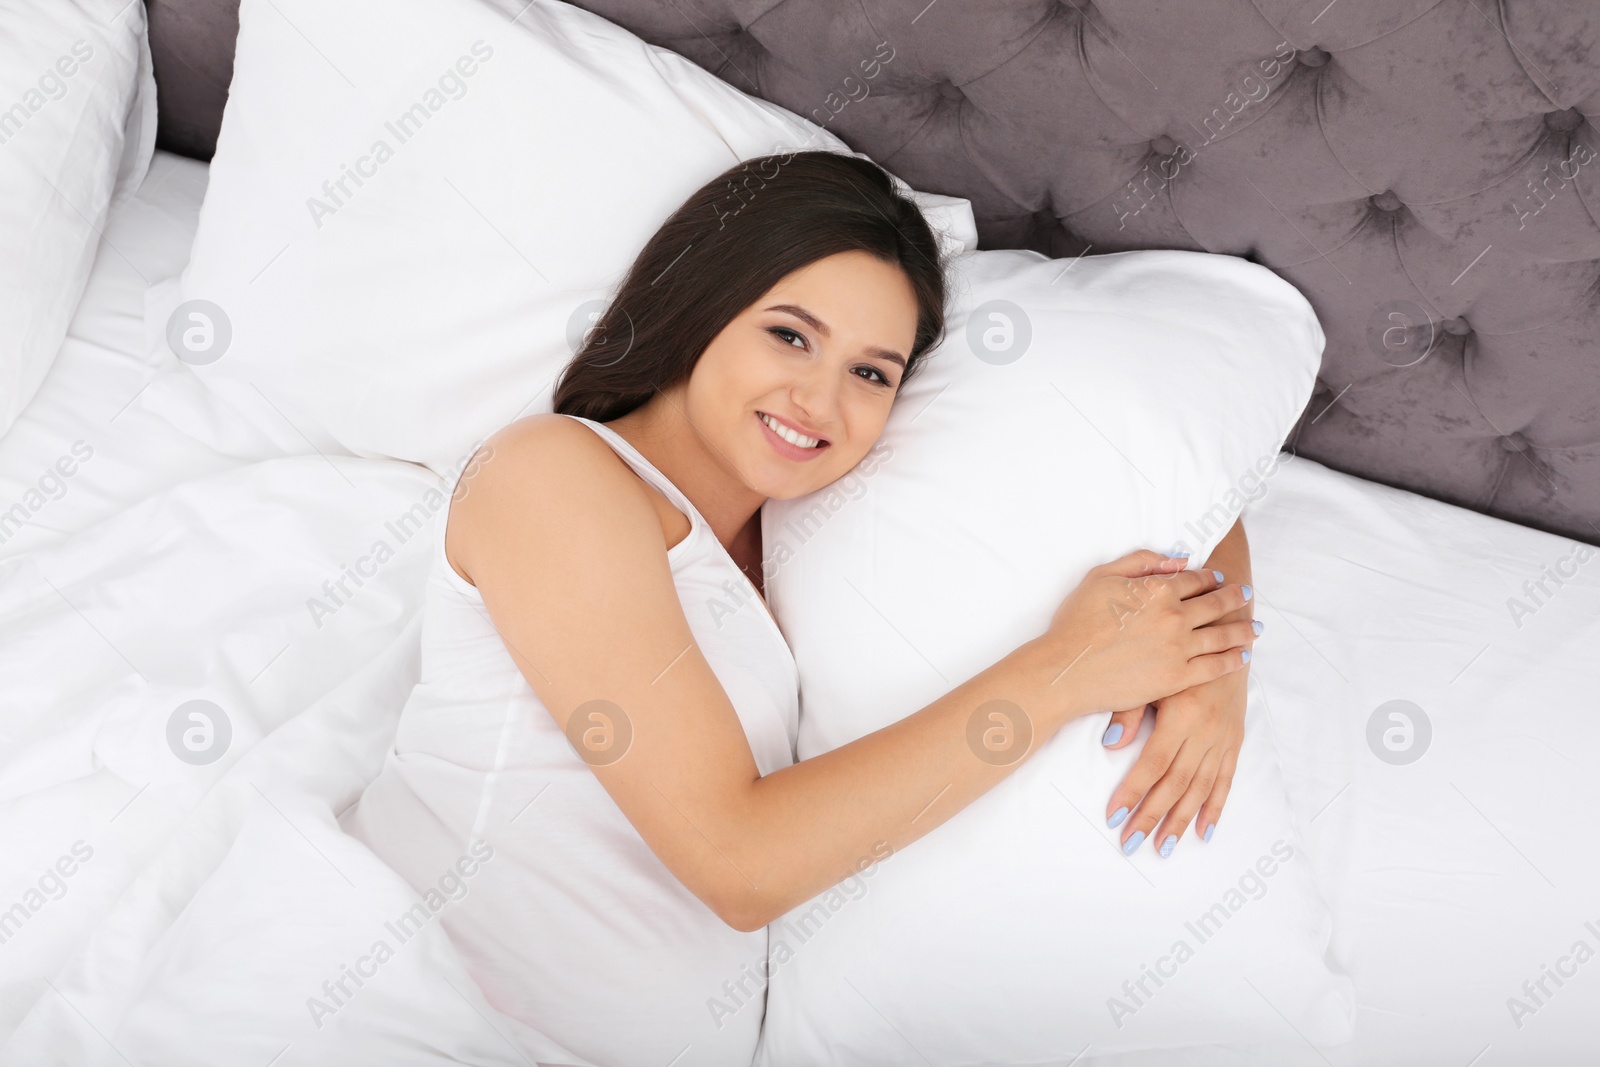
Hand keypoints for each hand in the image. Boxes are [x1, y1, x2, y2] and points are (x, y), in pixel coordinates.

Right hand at [1039, 549, 1255, 721]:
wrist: (1067, 669)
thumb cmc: (1076, 622)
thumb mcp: (1100, 576)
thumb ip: (1141, 562)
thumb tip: (1176, 560)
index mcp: (1157, 590)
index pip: (1193, 579)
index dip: (1208, 577)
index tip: (1218, 578)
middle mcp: (1175, 617)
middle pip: (1215, 605)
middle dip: (1234, 597)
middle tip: (1247, 594)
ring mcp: (1179, 649)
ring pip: (1221, 636)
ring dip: (1242, 629)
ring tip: (1256, 627)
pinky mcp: (1177, 678)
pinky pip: (1213, 667)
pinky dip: (1231, 660)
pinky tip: (1242, 656)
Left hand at [1101, 663, 1248, 856]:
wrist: (1225, 633)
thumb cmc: (1176, 651)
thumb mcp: (1152, 676)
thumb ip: (1130, 710)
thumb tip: (1110, 744)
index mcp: (1182, 714)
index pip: (1153, 764)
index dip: (1133, 792)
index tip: (1114, 816)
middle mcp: (1205, 730)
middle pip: (1176, 784)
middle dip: (1152, 816)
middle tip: (1131, 843)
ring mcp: (1223, 738)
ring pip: (1201, 788)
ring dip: (1181, 820)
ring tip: (1164, 847)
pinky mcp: (1235, 740)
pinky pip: (1226, 780)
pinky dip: (1215, 808)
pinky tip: (1205, 831)